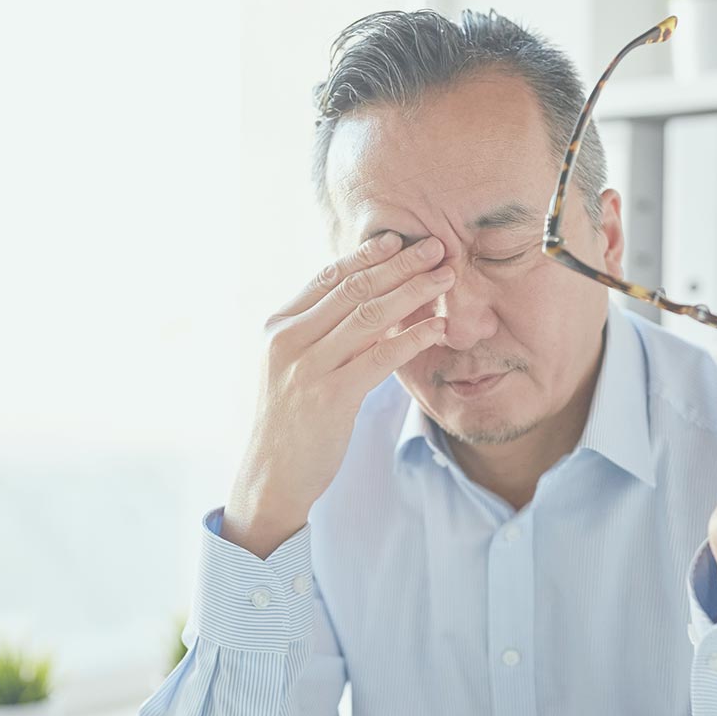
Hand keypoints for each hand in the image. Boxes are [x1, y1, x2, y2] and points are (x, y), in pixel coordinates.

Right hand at [223, 231, 452, 558]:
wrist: (271, 475)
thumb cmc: (290, 420)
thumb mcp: (293, 366)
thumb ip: (320, 331)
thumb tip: (366, 297)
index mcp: (279, 326)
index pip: (328, 276)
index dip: (367, 255)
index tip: (400, 240)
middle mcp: (289, 340)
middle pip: (354, 288)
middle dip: (401, 265)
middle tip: (437, 248)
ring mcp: (308, 368)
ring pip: (370, 316)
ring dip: (414, 292)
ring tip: (446, 279)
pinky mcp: (331, 397)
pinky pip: (380, 357)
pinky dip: (413, 338)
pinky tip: (438, 327)